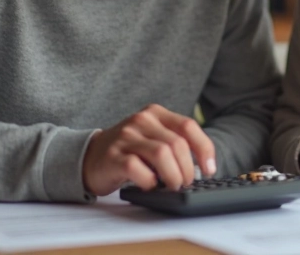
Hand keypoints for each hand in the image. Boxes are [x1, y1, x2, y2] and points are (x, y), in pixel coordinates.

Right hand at [82, 104, 215, 195]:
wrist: (89, 156)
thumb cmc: (129, 151)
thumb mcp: (153, 137)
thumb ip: (175, 143)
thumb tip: (203, 167)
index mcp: (155, 113)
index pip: (188, 126)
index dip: (204, 149)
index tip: (209, 169)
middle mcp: (141, 120)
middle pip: (177, 144)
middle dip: (188, 169)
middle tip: (186, 183)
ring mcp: (126, 137)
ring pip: (161, 154)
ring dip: (173, 176)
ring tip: (173, 186)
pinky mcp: (113, 156)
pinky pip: (138, 169)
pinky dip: (150, 182)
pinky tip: (150, 186)